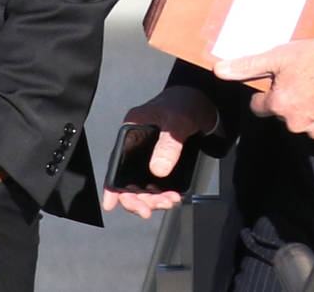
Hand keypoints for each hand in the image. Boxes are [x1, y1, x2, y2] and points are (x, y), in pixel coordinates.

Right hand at [101, 85, 217, 219]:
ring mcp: (150, 155)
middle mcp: (137, 145)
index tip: (111, 204)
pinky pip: (158, 184)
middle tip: (147, 211)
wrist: (203, 102)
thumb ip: (168, 145)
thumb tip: (157, 170)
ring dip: (153, 199)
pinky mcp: (164, 161)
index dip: (111, 185)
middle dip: (136, 198)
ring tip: (167, 202)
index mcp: (131, 131)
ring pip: (143, 185)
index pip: (116, 162)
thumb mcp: (177, 122)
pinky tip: (172, 197)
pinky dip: (163, 195)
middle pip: (128, 179)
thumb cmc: (184, 103)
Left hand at [214, 37, 313, 139]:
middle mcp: (296, 123)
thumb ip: (246, 66)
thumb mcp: (278, 56)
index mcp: (280, 105)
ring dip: (306, 108)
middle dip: (288, 100)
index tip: (276, 81)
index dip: (266, 92)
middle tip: (301, 80)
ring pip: (302, 121)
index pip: (259, 106)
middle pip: (282, 114)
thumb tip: (219, 70)